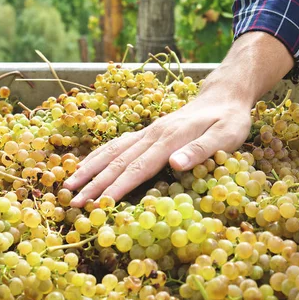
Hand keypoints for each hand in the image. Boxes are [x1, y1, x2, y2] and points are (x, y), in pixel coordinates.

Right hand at [63, 31, 294, 206]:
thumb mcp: (226, 135)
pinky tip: (87, 165)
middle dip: (95, 182)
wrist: (224, 94)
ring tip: (69, 184)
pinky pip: (118, 144)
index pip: (138, 167)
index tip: (99, 205)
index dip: (117, 187)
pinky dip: (99, 155)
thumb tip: (174, 163)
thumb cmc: (229, 119)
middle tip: (72, 202)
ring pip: (113, 150)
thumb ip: (200, 149)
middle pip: (118, 161)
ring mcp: (148, 131)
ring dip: (90, 167)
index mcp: (170, 138)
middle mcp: (153, 134)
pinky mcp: (148, 132)